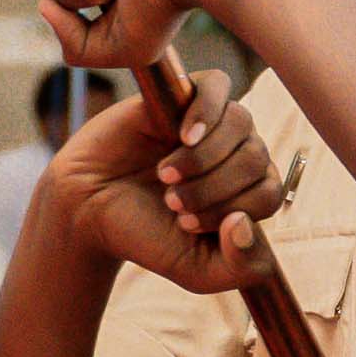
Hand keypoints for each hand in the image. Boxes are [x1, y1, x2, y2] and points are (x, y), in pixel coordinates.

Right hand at [45, 67, 288, 300]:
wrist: (88, 207)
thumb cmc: (146, 236)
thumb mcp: (199, 271)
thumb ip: (241, 267)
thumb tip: (245, 223)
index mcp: (247, 193)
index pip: (268, 193)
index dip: (231, 209)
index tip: (185, 224)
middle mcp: (235, 154)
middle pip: (255, 158)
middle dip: (212, 188)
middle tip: (171, 202)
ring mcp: (211, 123)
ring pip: (240, 122)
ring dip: (204, 157)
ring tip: (166, 175)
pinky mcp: (181, 95)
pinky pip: (217, 85)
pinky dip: (206, 111)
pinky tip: (183, 135)